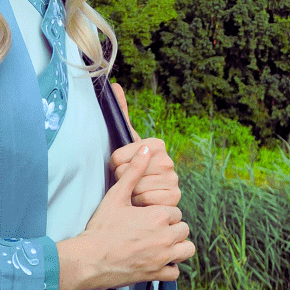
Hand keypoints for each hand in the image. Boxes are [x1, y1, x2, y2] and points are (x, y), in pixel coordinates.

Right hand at [57, 144, 194, 289]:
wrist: (89, 258)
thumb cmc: (102, 226)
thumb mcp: (117, 195)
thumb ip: (134, 171)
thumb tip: (146, 148)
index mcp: (159, 215)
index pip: (176, 211)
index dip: (164, 212)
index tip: (150, 215)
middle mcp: (165, 237)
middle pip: (183, 229)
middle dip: (172, 227)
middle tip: (154, 228)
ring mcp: (162, 258)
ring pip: (187, 250)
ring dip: (178, 246)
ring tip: (162, 243)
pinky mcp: (155, 275)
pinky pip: (175, 272)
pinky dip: (170, 267)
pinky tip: (158, 260)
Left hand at [109, 83, 181, 208]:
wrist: (144, 195)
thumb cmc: (132, 168)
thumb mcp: (125, 141)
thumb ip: (122, 113)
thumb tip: (115, 85)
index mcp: (156, 143)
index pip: (118, 157)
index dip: (113, 165)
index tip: (120, 166)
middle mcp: (168, 159)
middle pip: (126, 173)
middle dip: (122, 181)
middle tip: (128, 181)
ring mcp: (173, 179)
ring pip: (136, 187)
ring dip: (131, 194)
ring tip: (135, 191)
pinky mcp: (175, 198)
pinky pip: (146, 200)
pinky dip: (140, 203)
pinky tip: (143, 202)